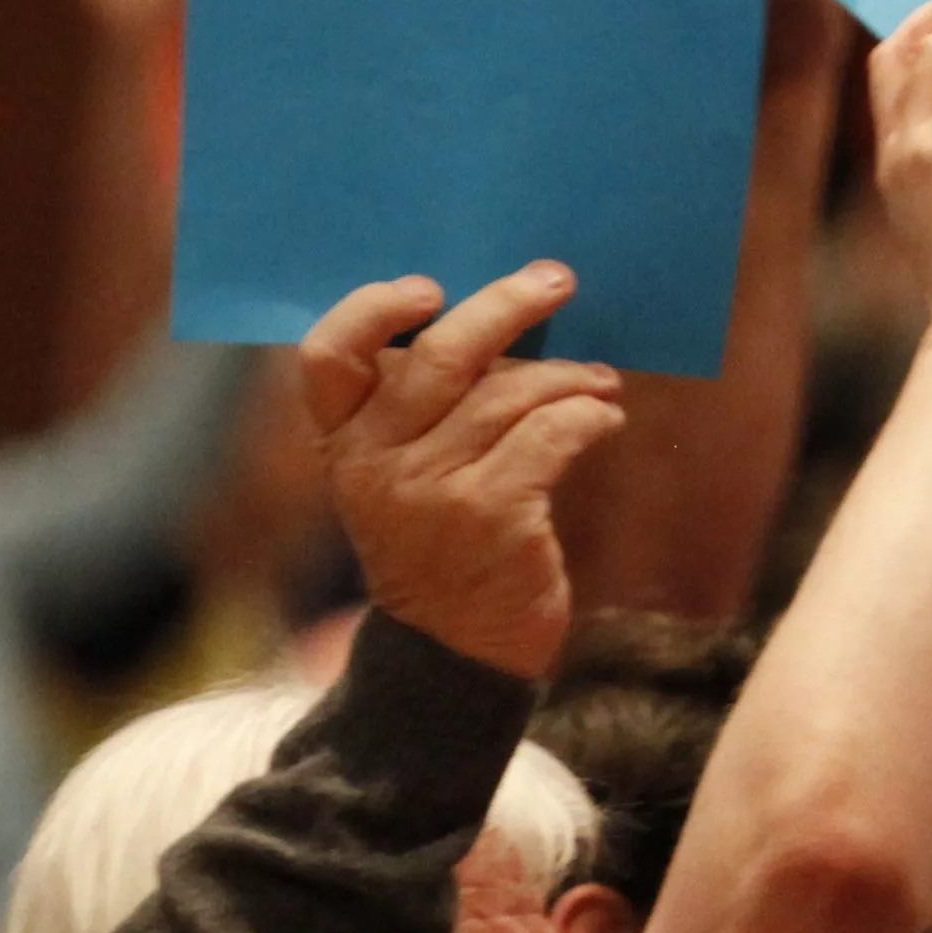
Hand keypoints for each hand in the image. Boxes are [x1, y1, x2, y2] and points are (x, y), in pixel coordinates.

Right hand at [299, 264, 624, 677]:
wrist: (456, 651)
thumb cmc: (439, 544)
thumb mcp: (400, 478)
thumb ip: (422, 410)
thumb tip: (499, 318)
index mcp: (342, 444)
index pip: (327, 358)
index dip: (371, 310)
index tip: (429, 290)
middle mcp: (377, 463)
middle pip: (440, 356)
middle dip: (506, 306)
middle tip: (555, 280)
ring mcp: (433, 491)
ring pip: (509, 394)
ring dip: (568, 375)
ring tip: (600, 380)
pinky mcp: (494, 516)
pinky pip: (552, 435)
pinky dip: (588, 415)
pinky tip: (605, 418)